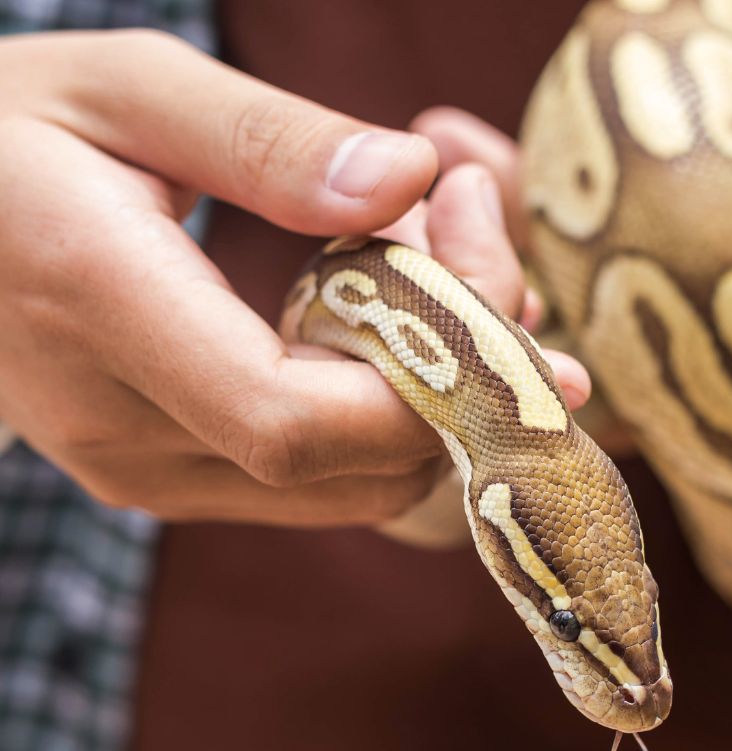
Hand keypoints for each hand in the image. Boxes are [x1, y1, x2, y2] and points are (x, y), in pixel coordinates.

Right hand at [0, 31, 583, 525]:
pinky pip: (320, 480)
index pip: (294, 421)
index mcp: (97, 306)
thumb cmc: (13, 132)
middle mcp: (118, 423)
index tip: (491, 267)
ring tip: (449, 269)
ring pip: (356, 488)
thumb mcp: (131, 89)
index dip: (429, 374)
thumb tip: (410, 176)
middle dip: (463, 370)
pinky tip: (401, 319)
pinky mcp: (166, 477)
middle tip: (490, 250)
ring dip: (439, 392)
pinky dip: (392, 413)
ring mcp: (141, 469)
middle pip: (353, 464)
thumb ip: (270, 140)